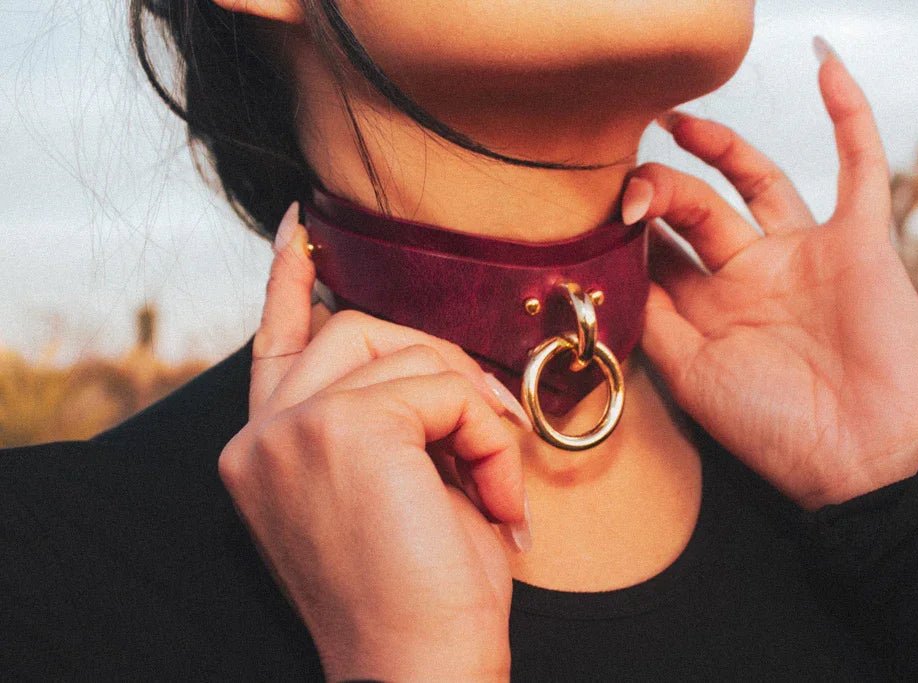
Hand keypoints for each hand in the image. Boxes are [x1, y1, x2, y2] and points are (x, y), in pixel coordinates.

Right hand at [219, 204, 529, 680]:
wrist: (420, 672)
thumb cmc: (423, 594)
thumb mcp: (400, 491)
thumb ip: (392, 417)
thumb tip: (424, 356)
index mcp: (266, 452)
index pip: (275, 342)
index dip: (289, 281)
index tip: (302, 229)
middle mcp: (262, 437)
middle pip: (353, 328)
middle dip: (438, 364)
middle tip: (492, 428)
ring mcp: (294, 429)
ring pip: (403, 349)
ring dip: (473, 411)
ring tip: (496, 484)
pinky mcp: (344, 428)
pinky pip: (442, 388)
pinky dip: (488, 436)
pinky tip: (495, 496)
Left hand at [625, 40, 917, 509]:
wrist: (866, 461)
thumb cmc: (774, 430)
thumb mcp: (691, 375)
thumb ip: (652, 318)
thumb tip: (608, 267)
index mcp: (709, 312)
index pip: (658, 252)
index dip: (626, 229)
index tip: (596, 214)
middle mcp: (750, 277)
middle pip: (697, 213)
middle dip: (660, 191)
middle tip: (628, 179)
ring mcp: (803, 256)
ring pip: (757, 183)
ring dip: (721, 146)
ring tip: (676, 120)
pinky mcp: (858, 243)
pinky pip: (860, 169)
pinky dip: (849, 117)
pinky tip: (825, 67)